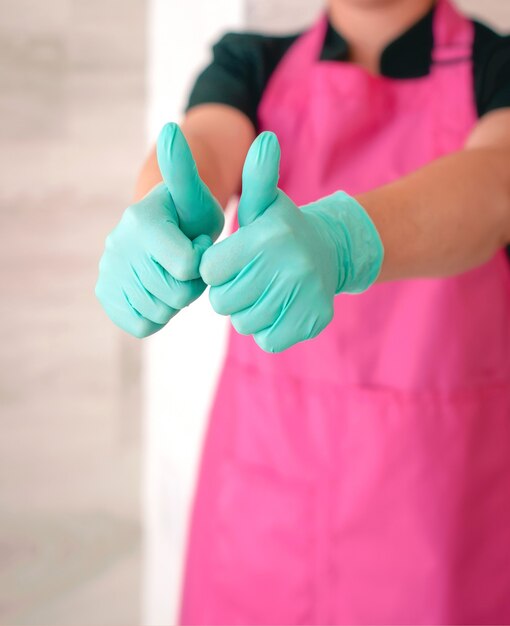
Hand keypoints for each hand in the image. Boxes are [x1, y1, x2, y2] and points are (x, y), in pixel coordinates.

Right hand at [95, 123, 223, 337]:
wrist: (164, 233)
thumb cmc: (190, 214)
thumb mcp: (196, 195)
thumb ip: (185, 171)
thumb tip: (171, 129)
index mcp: (141, 220)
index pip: (188, 266)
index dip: (203, 261)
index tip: (199, 244)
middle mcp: (118, 246)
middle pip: (176, 292)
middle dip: (193, 283)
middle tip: (189, 262)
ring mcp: (108, 272)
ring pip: (161, 311)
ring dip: (177, 300)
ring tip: (175, 275)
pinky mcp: (106, 296)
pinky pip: (142, 324)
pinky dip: (159, 315)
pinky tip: (161, 292)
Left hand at [200, 132, 383, 352]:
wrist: (331, 253)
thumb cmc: (281, 229)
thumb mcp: (264, 203)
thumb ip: (255, 177)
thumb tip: (264, 140)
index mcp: (267, 236)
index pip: (209, 272)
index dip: (215, 268)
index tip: (230, 260)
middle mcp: (290, 266)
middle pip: (223, 302)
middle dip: (229, 292)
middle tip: (249, 276)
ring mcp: (305, 296)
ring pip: (245, 323)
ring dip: (247, 311)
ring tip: (264, 291)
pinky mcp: (314, 320)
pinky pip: (268, 339)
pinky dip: (268, 328)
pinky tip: (279, 307)